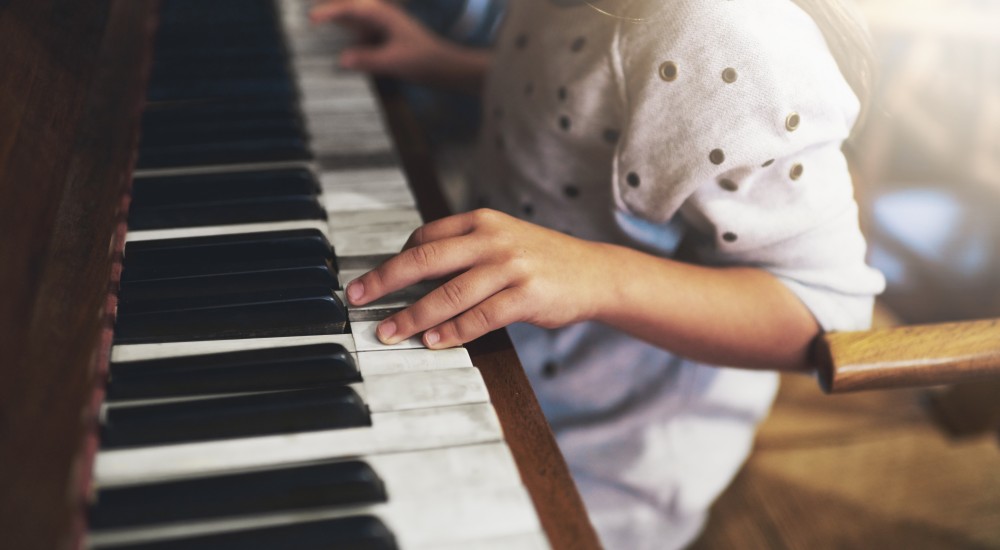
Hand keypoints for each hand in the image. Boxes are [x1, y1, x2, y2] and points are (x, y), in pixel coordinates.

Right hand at [310, 0, 448, 82]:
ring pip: (355, 20)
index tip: (312, 18)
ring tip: (317, 25)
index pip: (351, 9)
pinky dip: (350, 36)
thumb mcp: (394, 62)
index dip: (330, 12)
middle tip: (310, 18)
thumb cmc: (423, 61)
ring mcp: (383, 27)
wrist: (445, 67)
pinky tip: (342, 44)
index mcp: (383, 16)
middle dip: (332, 10)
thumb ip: (368, 59)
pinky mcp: (385, 39)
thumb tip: (341, 59)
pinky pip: (362, 33)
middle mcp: (381, 17)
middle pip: (351, 9)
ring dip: (339, 20)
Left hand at [345, 209, 612, 348]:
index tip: (372, 281)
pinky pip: (480, 316)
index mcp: (482, 221)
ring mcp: (510, 266)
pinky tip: (434, 342)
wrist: (595, 273)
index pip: (425, 236)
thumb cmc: (543, 261)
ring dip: (413, 315)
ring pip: (449, 292)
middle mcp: (492, 238)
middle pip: (426, 258)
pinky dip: (453, 331)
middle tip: (357, 298)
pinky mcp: (526, 295)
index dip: (394, 260)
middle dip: (385, 280)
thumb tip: (413, 271)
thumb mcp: (503, 241)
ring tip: (390, 332)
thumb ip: (464, 250)